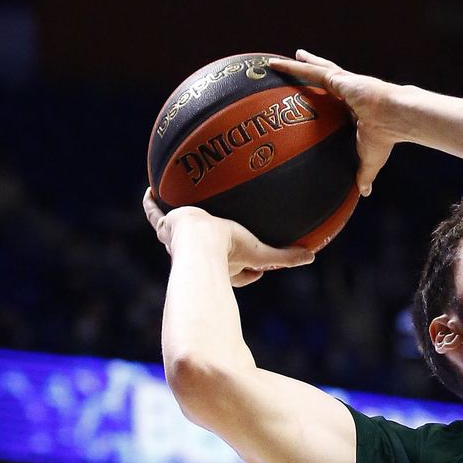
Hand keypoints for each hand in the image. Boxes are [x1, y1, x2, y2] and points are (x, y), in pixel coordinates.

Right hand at [141, 191, 315, 289]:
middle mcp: (198, 255)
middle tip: (221, 232)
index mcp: (222, 266)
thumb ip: (287, 257)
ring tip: (183, 210)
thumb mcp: (263, 252)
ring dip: (181, 223)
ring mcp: (179, 240)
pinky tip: (150, 190)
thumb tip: (312, 256)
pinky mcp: (166, 225)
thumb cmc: (230, 251)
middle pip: (207, 251)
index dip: (249, 269)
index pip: (237, 271)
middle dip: (214, 245)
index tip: (259, 266)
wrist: (200, 245)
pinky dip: (151, 203)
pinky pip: (154, 213)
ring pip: (178, 232)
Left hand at [265, 50, 400, 195]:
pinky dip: (292, 68)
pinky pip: (309, 71)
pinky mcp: (337, 78)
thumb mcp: (370, 159)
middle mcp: (348, 91)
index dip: (327, 94)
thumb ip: (363, 174)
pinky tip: (276, 64)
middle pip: (325, 77)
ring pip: (315, 70)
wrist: (394, 118)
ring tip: (281, 60)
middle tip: (298, 62)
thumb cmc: (385, 137)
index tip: (317, 94)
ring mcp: (342, 82)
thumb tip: (364, 193)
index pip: (337, 98)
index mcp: (356, 106)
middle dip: (313, 69)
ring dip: (298, 64)